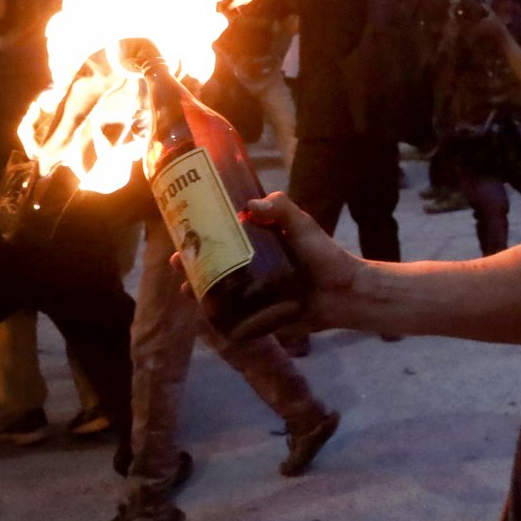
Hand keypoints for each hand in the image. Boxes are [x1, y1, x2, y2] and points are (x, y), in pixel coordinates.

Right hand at [171, 192, 361, 331]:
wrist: (342, 294)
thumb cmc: (323, 256)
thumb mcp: (302, 225)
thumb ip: (281, 208)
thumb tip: (248, 205)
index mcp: (260, 243)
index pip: (225, 234)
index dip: (204, 231)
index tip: (184, 226)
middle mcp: (252, 266)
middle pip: (215, 262)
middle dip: (193, 261)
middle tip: (178, 258)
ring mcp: (253, 292)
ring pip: (218, 289)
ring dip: (198, 287)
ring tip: (184, 286)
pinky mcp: (258, 315)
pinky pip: (231, 314)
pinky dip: (213, 311)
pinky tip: (200, 309)